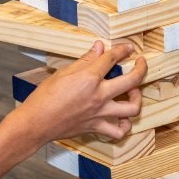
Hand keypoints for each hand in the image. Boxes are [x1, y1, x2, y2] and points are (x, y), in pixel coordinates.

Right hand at [13, 41, 147, 143]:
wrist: (36, 122)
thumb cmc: (44, 96)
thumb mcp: (63, 72)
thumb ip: (85, 60)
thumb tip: (99, 47)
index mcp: (89, 78)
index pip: (112, 58)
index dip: (122, 50)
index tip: (128, 47)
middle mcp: (99, 95)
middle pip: (132, 80)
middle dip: (141, 68)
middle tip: (141, 63)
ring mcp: (100, 113)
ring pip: (132, 108)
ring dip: (137, 98)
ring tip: (133, 92)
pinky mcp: (96, 127)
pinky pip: (118, 131)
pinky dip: (125, 126)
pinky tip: (122, 119)